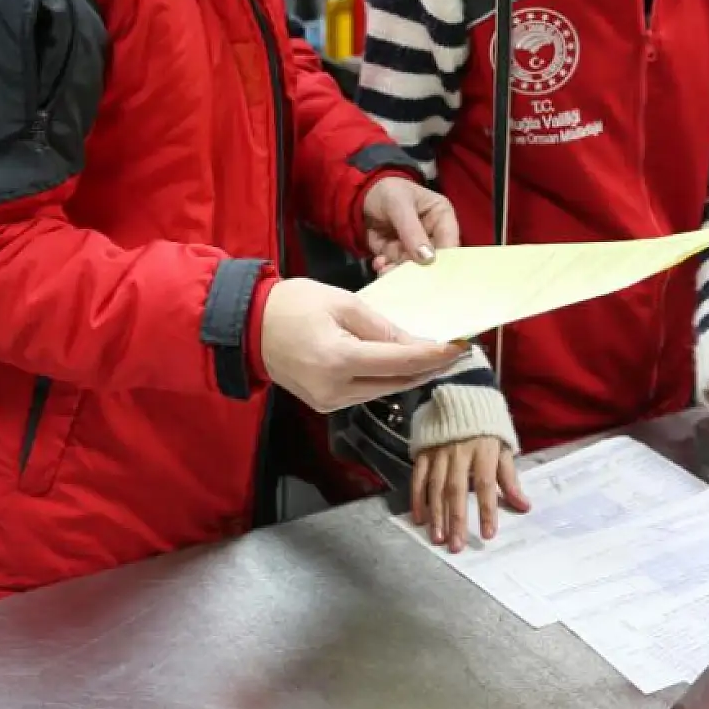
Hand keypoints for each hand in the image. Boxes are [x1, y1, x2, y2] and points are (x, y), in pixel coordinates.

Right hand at [259, 278, 466, 411]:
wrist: (248, 326)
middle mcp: (335, 390)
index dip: (435, 356)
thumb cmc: (293, 305)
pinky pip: (366, 393)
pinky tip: (400, 365)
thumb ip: (382, 328)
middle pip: (397, 383)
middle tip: (455, 351)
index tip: (460, 346)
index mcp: (339, 360)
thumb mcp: (343, 303)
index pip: (401, 363)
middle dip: (429, 368)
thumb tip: (417, 345)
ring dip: (409, 375)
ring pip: (384, 391)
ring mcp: (328, 402)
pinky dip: (386, 379)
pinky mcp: (324, 404)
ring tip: (433, 357)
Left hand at [363, 176, 459, 273]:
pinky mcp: (397, 254)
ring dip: (398, 271)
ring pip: (412, 267)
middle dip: (417, 269)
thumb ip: (412, 230)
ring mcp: (414, 247)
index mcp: (441, 216)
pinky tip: (379, 263)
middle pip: (432, 260)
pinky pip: (395, 267)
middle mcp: (432, 235)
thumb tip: (427, 258)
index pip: (450, 241)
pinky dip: (386, 268)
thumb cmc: (387, 191)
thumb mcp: (399, 205)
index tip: (433, 272)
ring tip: (385, 270)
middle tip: (404, 276)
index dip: (445, 259)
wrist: (360, 194)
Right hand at [411, 437, 529, 552]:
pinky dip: (417, 498)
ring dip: (436, 514)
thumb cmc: (487, 429)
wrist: (464, 397)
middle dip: (456, 519)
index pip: (486, 484)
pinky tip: (419, 518)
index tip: (488, 534)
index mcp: (484, 451)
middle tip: (456, 546)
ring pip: (436, 486)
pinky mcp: (423, 452)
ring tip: (438, 538)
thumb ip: (510, 479)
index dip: (487, 510)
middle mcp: (459, 452)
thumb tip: (524, 506)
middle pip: (457, 489)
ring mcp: (439, 452)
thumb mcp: (503, 449)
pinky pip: (418, 477)